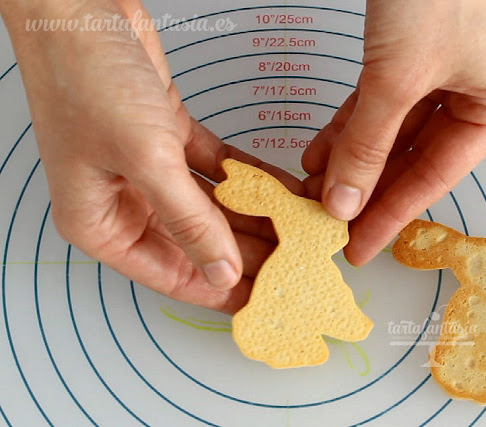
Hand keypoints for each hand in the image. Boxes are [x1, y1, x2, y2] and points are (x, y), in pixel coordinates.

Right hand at [1, 0, 301, 312]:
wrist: (78, 8)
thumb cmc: (86, 79)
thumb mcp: (145, 161)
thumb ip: (188, 221)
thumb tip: (221, 270)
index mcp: (101, 223)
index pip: (172, 273)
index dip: (221, 290)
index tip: (263, 300)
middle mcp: (124, 200)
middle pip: (198, 241)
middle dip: (247, 251)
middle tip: (294, 262)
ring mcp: (147, 168)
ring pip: (211, 205)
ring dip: (254, 214)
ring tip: (297, 229)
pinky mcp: (166, 137)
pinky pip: (216, 169)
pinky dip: (247, 177)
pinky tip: (280, 190)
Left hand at [302, 0, 485, 264]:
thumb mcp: (397, 78)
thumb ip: (368, 143)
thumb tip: (345, 201)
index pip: (436, 176)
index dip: (394, 214)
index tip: (362, 247)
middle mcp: (474, 92)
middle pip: (411, 158)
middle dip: (367, 189)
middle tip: (332, 227)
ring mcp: (440, 74)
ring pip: (389, 134)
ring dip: (350, 161)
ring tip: (315, 193)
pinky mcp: (408, 57)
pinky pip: (375, 105)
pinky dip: (347, 128)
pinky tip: (320, 155)